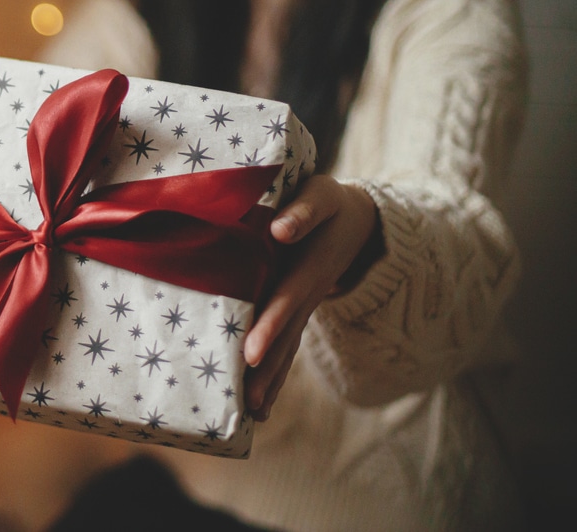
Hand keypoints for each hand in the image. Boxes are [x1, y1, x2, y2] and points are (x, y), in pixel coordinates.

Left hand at [243, 175, 379, 419]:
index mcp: (307, 268)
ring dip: (272, 380)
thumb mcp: (321, 196)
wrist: (358, 220)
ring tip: (255, 413)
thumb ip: (303, 212)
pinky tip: (260, 403)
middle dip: (269, 370)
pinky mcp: (299, 310)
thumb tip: (280, 231)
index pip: (284, 300)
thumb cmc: (328, 203)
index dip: (270, 326)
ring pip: (287, 347)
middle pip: (286, 336)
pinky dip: (275, 372)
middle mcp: (306, 294)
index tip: (252, 353)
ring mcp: (304, 306)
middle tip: (250, 403)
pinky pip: (287, 344)